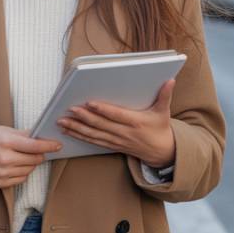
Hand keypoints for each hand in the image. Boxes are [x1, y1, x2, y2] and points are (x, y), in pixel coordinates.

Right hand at [0, 126, 61, 188]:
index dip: (49, 145)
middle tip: (37, 148)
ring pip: (29, 170)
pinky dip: (23, 172)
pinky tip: (15, 165)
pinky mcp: (0, 184)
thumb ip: (21, 134)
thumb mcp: (0, 130)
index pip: (35, 145)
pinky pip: (21, 179)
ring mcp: (2, 173)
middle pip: (35, 159)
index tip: (57, 144)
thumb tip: (39, 135)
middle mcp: (4, 159)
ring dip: (31, 163)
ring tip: (21, 156)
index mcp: (5, 142)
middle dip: (39, 153)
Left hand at [57, 78, 176, 167]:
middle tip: (70, 109)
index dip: (103, 110)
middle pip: (101, 125)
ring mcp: (117, 141)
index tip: (90, 103)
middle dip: (84, 118)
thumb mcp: (164, 112)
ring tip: (62, 122)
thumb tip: (170, 80)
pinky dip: (80, 137)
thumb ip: (165, 95)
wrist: (161, 152)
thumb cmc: (160, 129)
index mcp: (136, 122)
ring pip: (93, 135)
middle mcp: (124, 133)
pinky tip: (68, 131)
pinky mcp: (112, 145)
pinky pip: (94, 142)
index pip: (116, 115)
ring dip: (77, 128)